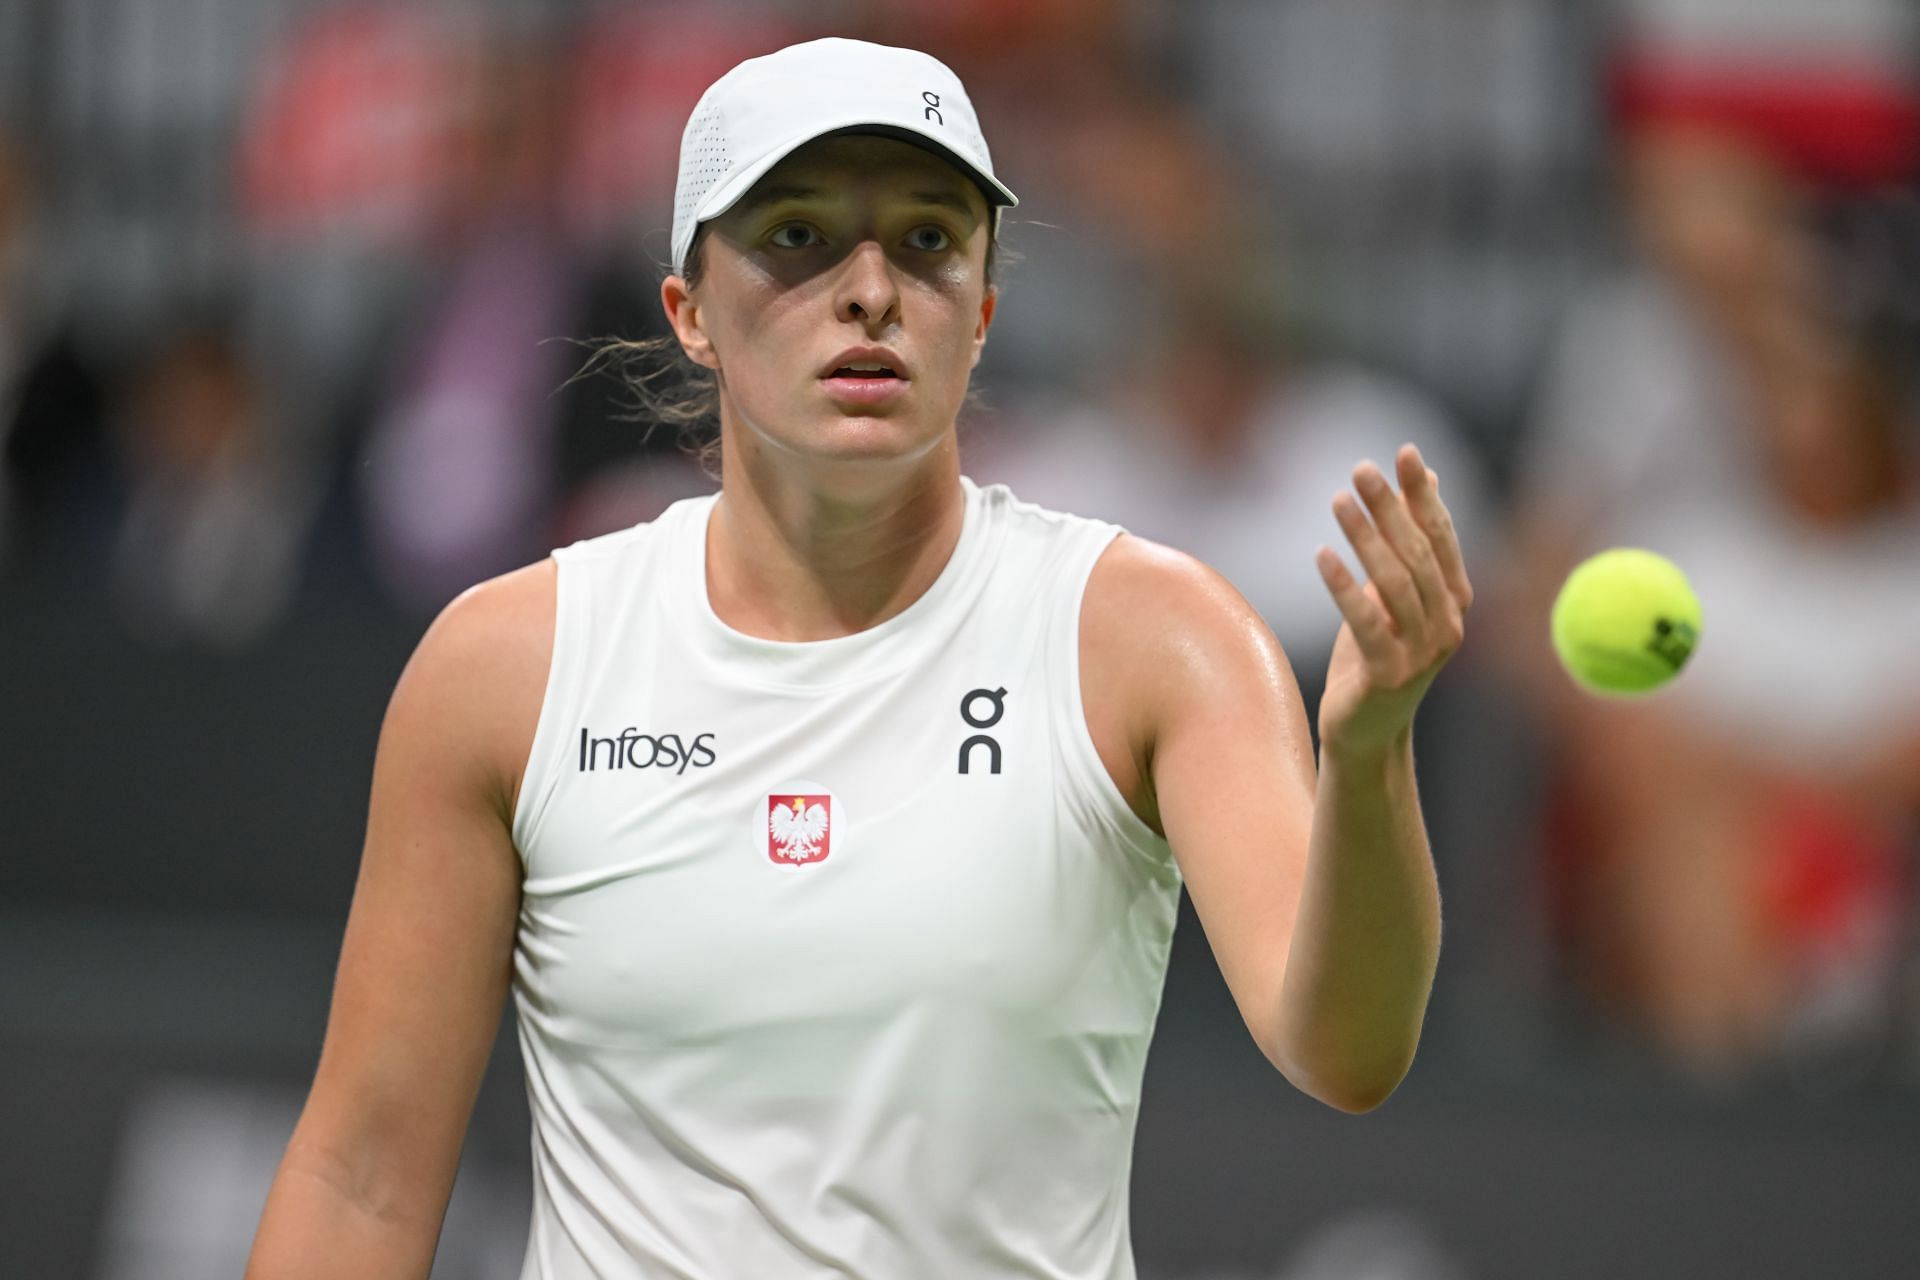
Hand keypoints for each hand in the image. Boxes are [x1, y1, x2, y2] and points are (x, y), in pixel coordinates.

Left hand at [1314, 444, 1473, 760]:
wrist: (1365, 730)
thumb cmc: (1376, 654)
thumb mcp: (1392, 594)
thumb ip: (1411, 540)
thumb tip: (1425, 478)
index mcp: (1453, 600)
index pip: (1440, 536)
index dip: (1423, 495)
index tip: (1405, 452)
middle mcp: (1447, 624)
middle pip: (1418, 554)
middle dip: (1390, 508)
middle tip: (1360, 468)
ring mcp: (1422, 653)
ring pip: (1394, 584)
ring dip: (1366, 537)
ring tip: (1338, 499)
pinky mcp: (1389, 676)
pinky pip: (1366, 623)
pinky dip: (1343, 587)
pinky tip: (1321, 555)